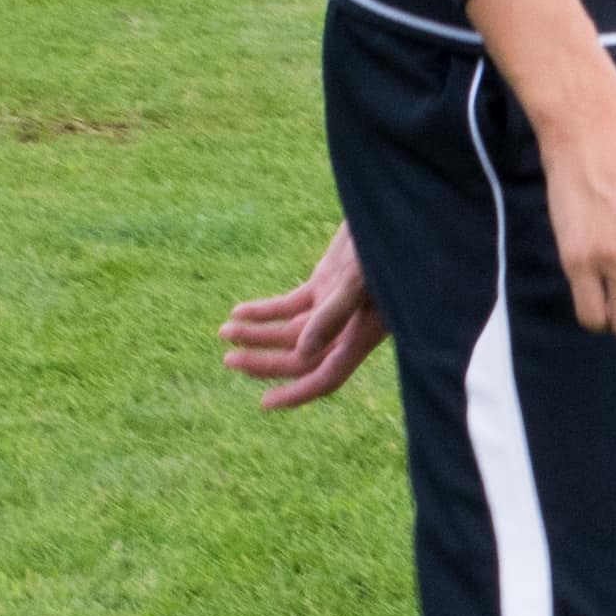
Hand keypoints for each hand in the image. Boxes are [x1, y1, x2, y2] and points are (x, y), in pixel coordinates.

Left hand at [220, 223, 390, 410]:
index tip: (264, 403)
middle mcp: (347, 326)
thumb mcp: (358, 279)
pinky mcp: (326, 283)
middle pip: (300, 357)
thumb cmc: (384, 246)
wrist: (391, 213)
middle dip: (264, 361)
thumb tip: (303, 353)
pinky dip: (265, 311)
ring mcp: (334, 305)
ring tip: (224, 332)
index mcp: (361, 334)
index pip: (326, 376)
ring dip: (257, 334)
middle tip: (229, 358)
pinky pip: (290, 305)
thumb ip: (333, 315)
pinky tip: (239, 312)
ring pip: (290, 331)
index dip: (297, 393)